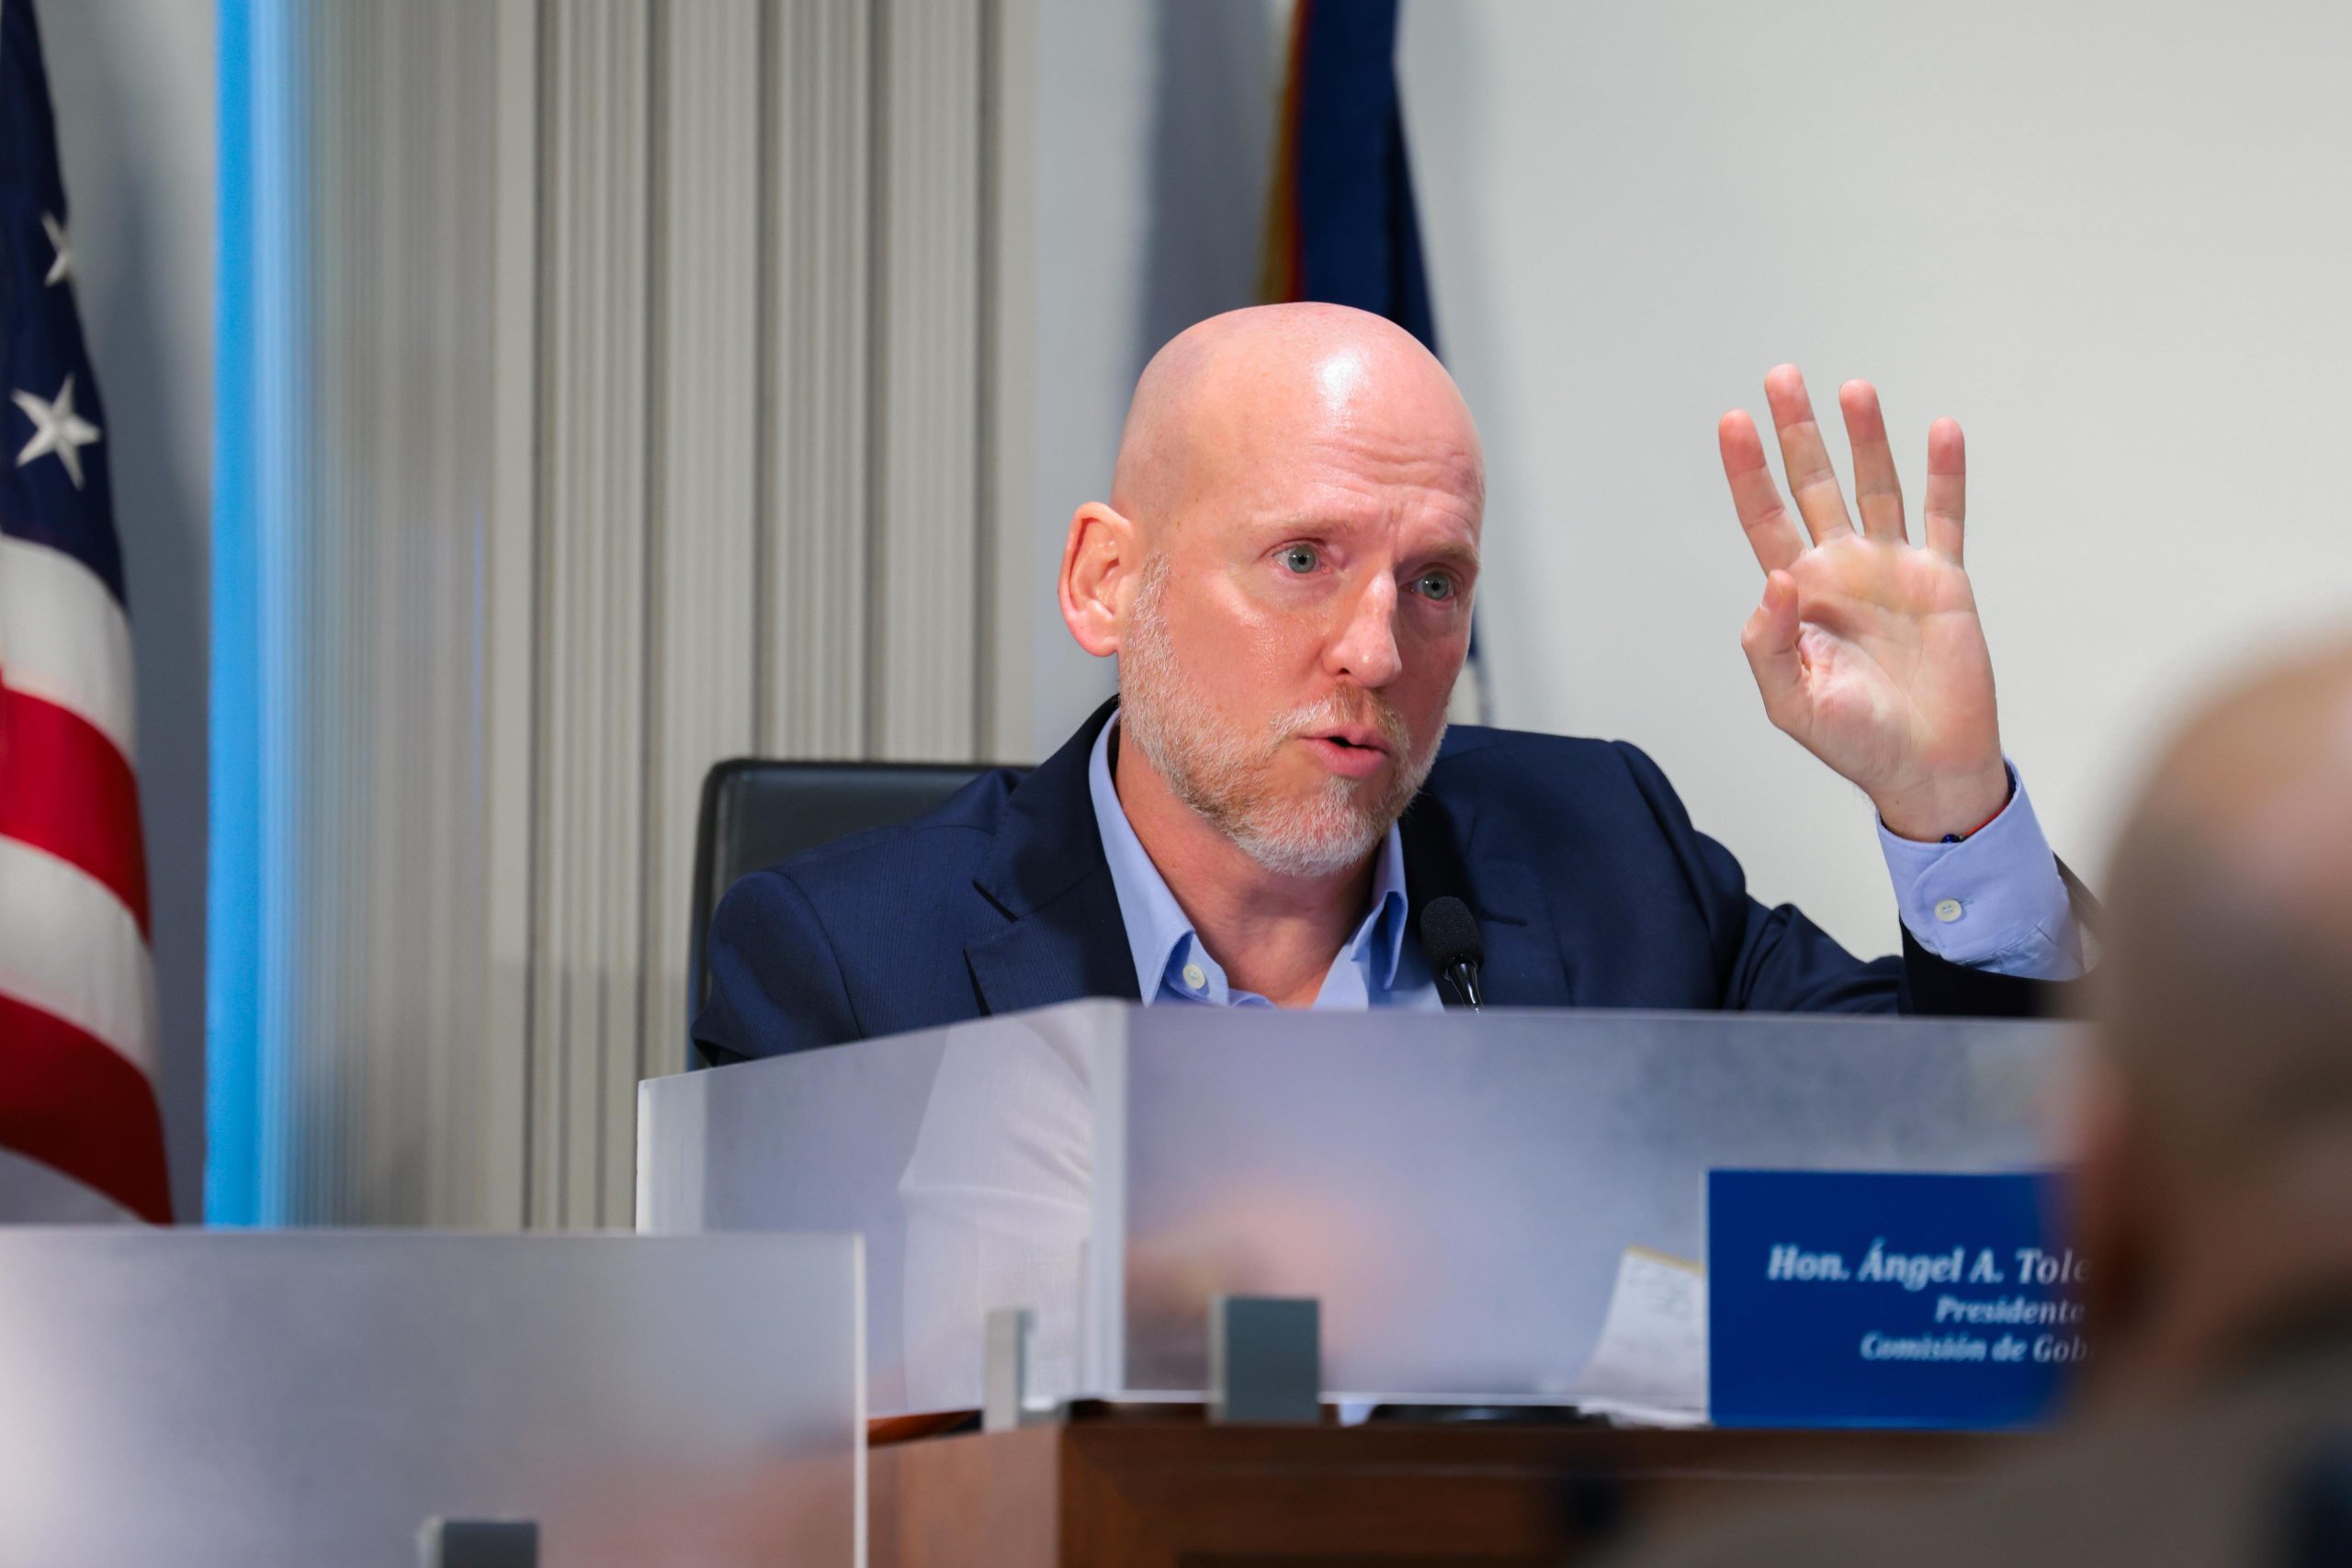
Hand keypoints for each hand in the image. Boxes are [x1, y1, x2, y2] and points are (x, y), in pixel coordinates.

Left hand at [1718, 367, 2008, 840]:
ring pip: (1875, 486)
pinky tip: (1941, 430)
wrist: (1926, 767)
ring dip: (1865, 438)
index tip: (1732, 422)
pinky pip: (1944, 516)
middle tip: (1781, 377)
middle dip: (1797, 432)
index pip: (1764, 518)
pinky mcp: (1943, 579)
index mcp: (1798, 596)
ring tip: (1852, 388)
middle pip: (1813, 484)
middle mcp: (1841, 570)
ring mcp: (1892, 569)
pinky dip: (1945, 474)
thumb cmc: (1854, 742)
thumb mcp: (1792, 702)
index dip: (1748, 472)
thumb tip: (1774, 581)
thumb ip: (1770, 644)